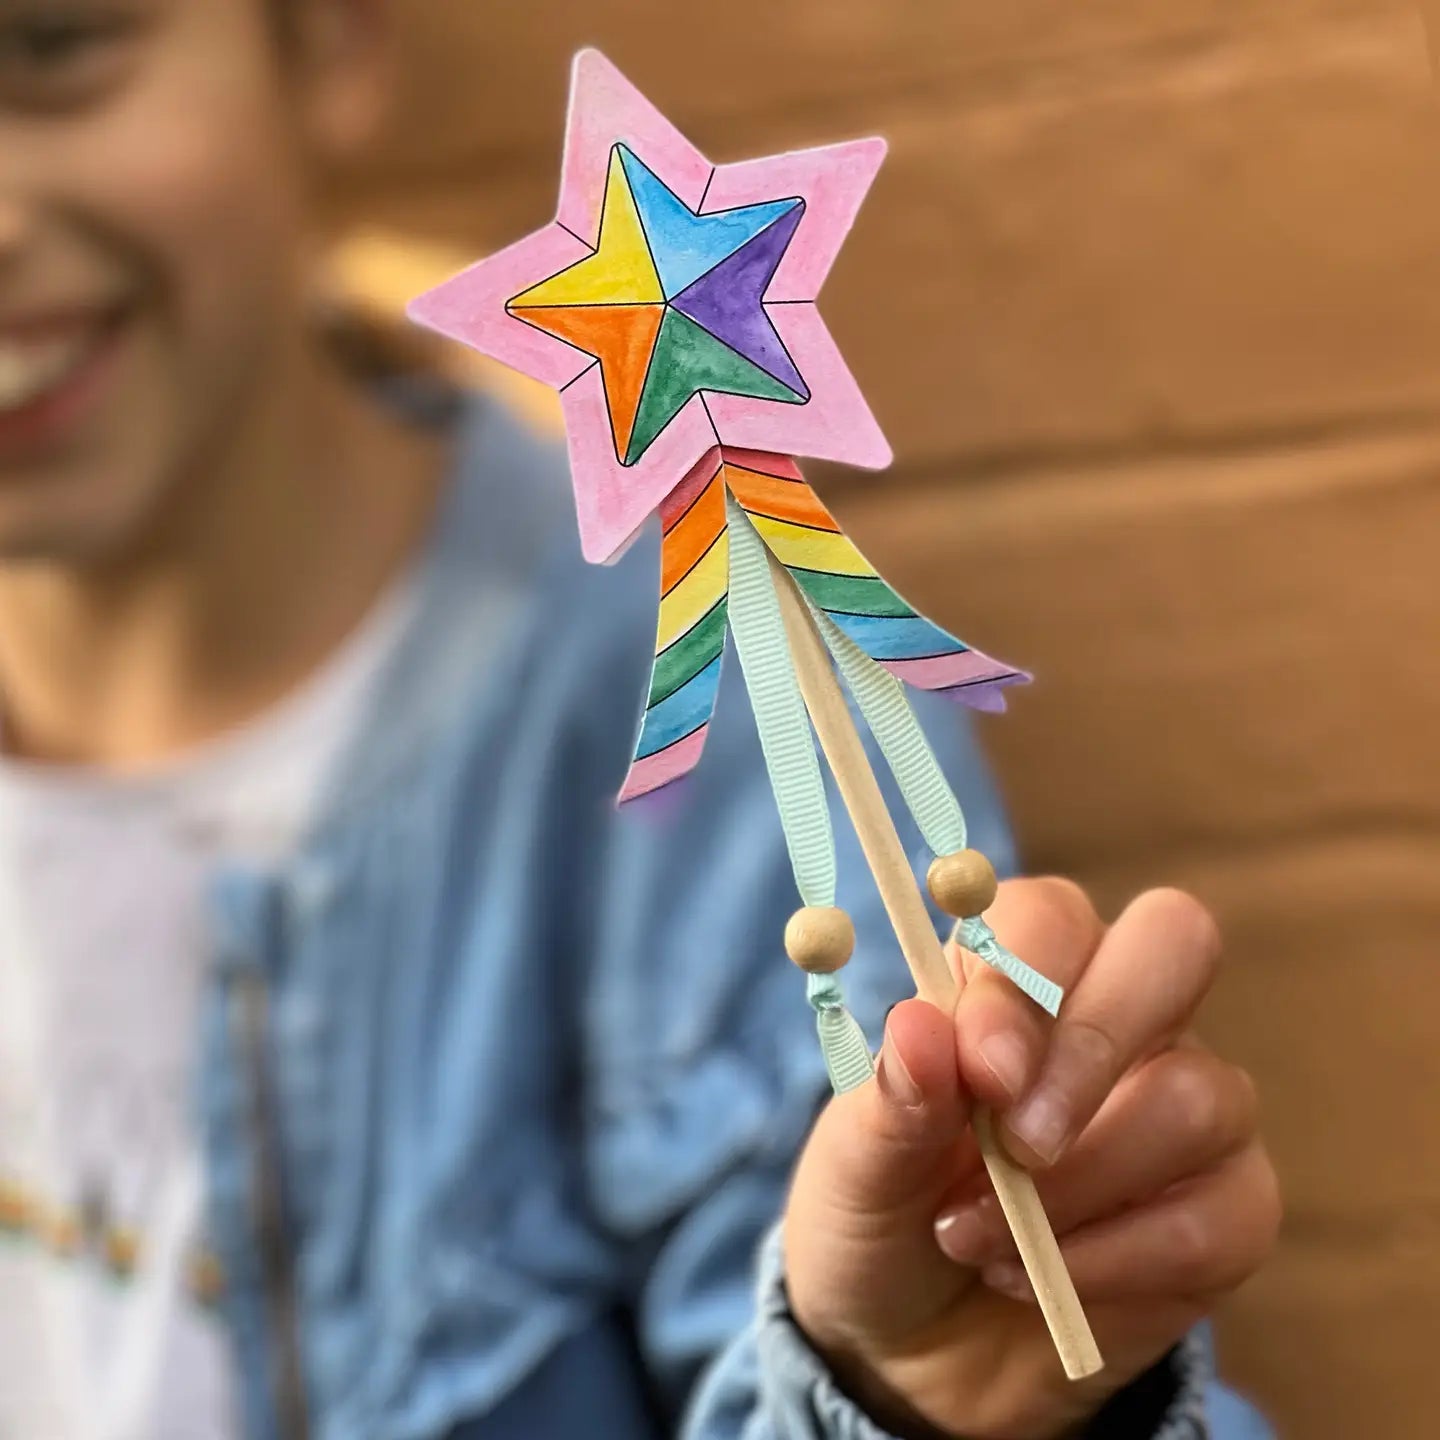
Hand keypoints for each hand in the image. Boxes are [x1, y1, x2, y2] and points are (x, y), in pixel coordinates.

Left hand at [783, 879, 1280, 1439]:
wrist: (909, 1353)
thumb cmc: (880, 1217)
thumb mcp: (855, 1165)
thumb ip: (891, 1097)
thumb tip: (920, 1028)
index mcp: (1012, 973)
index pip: (1050, 917)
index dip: (1025, 981)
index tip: (981, 1074)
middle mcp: (1113, 1015)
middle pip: (1175, 941)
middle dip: (1095, 1045)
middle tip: (1017, 1144)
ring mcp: (1184, 1104)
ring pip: (1202, 1094)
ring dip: (1083, 1184)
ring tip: (982, 1237)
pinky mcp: (1226, 1207)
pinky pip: (1223, 1214)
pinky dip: (1119, 1260)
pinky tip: (1042, 1279)